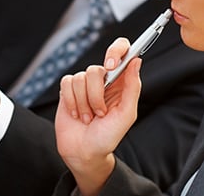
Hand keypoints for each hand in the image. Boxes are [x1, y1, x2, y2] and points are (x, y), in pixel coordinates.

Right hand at [55, 38, 141, 195]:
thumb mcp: (126, 115)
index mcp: (121, 82)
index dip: (116, 51)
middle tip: (100, 112)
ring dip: (84, 103)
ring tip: (88, 117)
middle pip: (96, 69)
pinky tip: (76, 114)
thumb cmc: (107, 136)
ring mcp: (85, 84)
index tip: (111, 65)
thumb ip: (132, 87)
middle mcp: (104, 80)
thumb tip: (136, 61)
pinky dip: (71, 102)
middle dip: (96, 95)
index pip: (122, 51)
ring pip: (80, 78)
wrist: (84, 152)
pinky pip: (67, 83)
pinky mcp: (68, 89)